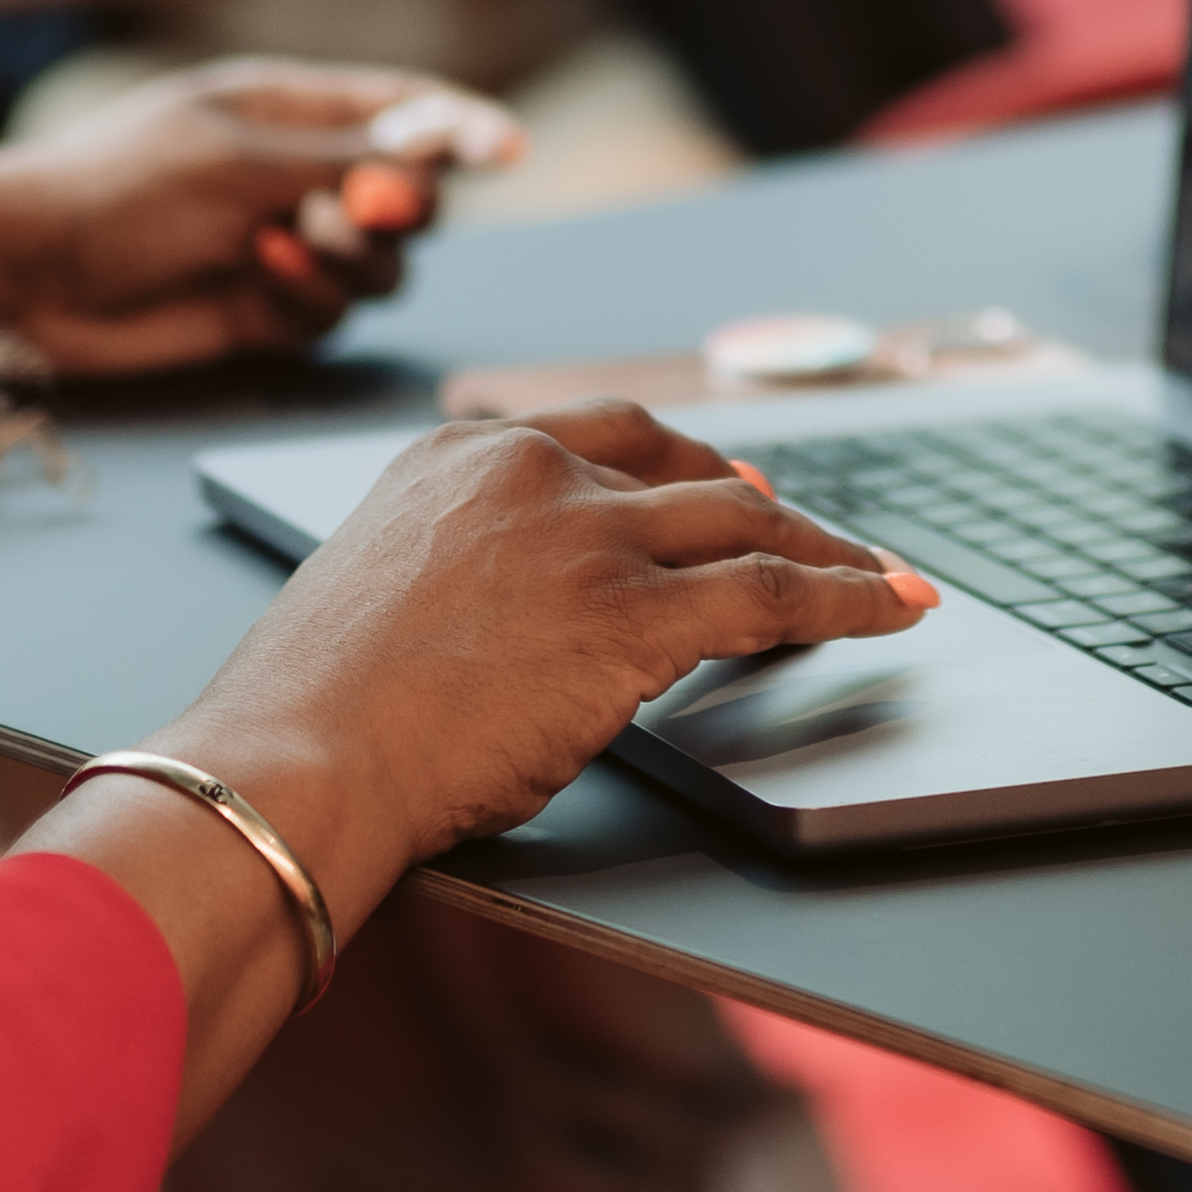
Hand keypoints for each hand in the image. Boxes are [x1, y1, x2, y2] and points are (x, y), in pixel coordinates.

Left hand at [0, 59, 525, 374]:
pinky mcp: (267, 308)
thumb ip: (346, 158)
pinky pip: (334, 312)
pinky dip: (307, 301)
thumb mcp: (239, 157)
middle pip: (411, 196)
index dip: (464, 128)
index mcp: (292, 107)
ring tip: (276, 249)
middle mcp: (300, 173)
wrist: (26, 272)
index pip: (406, 109)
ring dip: (346, 262)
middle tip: (352, 211)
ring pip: (383, 265)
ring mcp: (287, 244)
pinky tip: (256, 284)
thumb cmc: (118, 187)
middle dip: (395, 209)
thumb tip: (440, 148)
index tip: (510, 152)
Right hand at [161, 401, 934, 871]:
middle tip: (812, 535)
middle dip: (764, 507)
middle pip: (689, 470)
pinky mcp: (632, 614)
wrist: (294, 759)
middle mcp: (533, 471)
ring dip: (827, 552)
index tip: (727, 480)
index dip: (685, 459)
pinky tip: (897, 607)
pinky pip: (774, 596)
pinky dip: (852, 599)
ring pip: (746, 526)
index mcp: (461, 453)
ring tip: (883, 576)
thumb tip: (529, 606)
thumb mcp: (384, 585)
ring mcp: (587, 536)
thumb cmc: (315, 712)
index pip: (608, 432)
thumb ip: (465, 563)